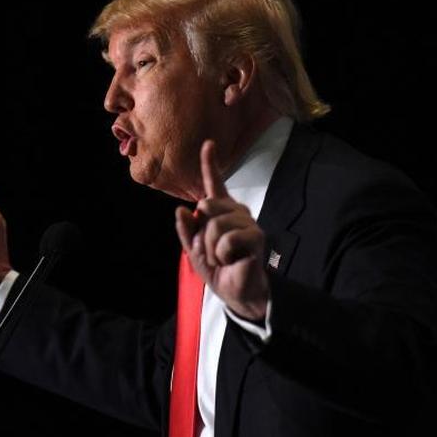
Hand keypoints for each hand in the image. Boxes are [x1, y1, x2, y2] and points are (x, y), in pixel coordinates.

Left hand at [174, 140, 269, 321]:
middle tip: (212, 251)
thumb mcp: (194, 250)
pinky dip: (222, 254)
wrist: (237, 292)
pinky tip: (232, 260)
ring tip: (222, 258)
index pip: (215, 184)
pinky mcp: (256, 237)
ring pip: (215, 225)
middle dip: (201, 233)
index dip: (210, 163)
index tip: (208, 144)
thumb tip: (180, 210)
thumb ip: (186, 230)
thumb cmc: (218, 269)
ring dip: (211, 248)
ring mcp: (247, 222)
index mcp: (221, 212)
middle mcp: (236, 212)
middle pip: (206, 205)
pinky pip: (227, 239)